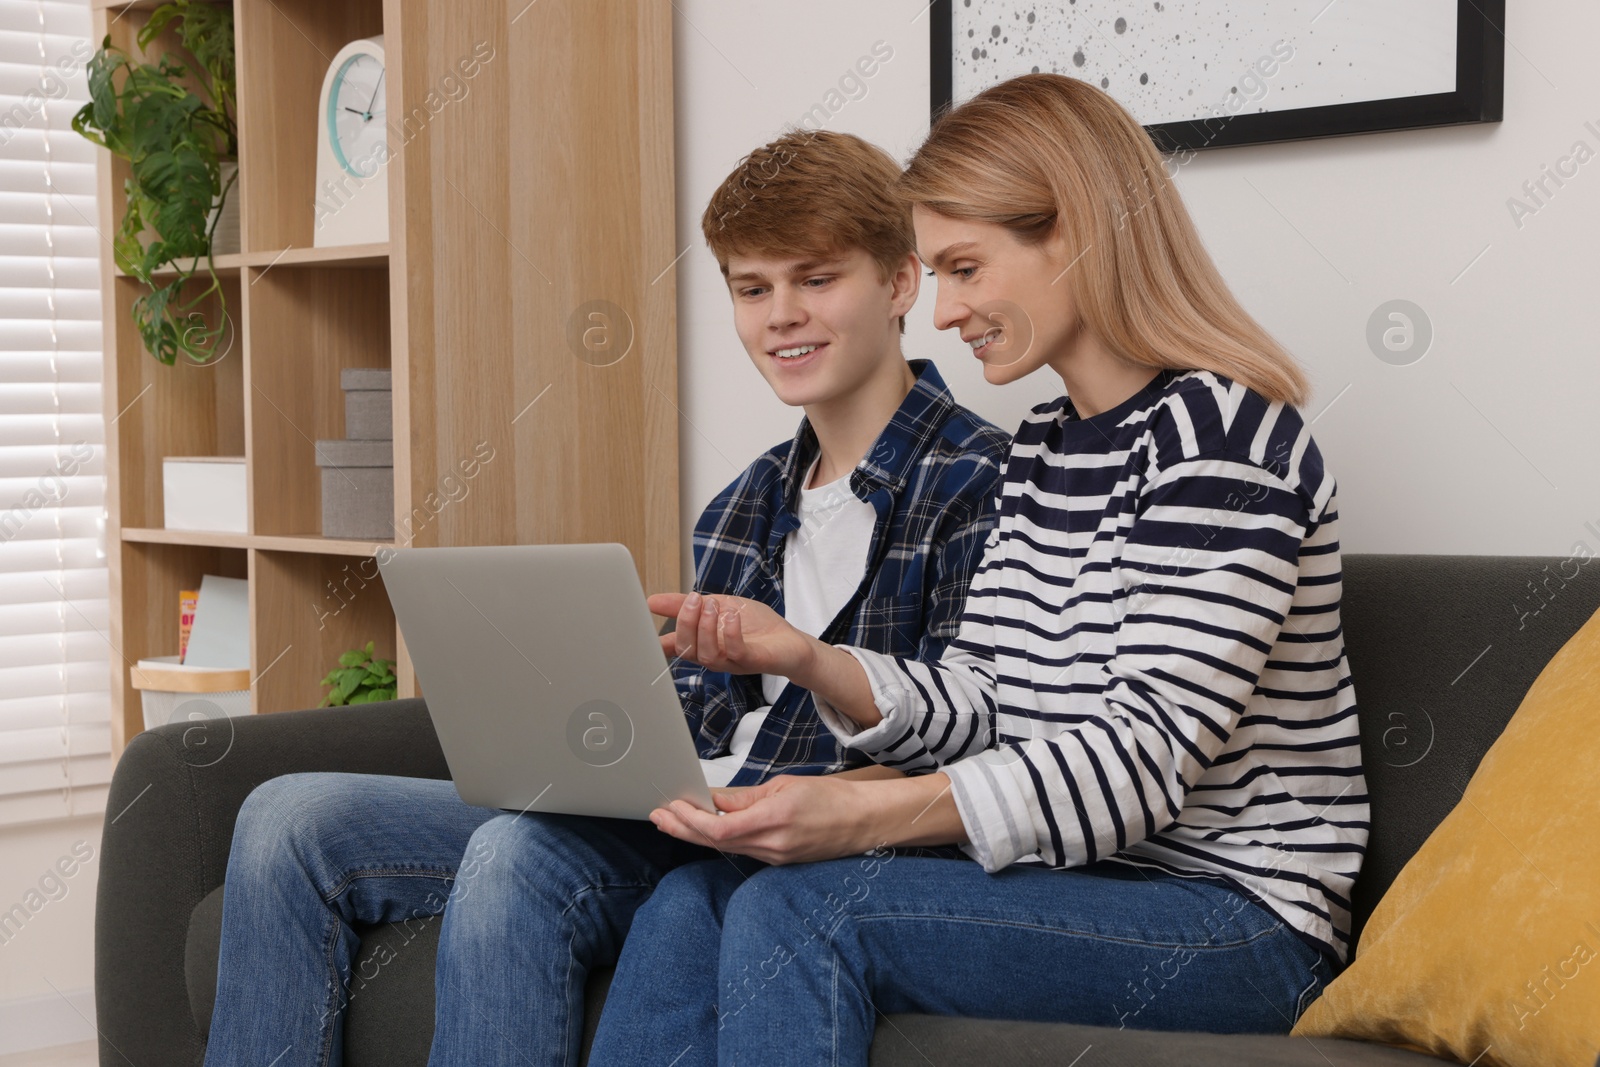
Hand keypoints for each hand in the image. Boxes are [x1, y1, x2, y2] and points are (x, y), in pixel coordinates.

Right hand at [648, 592, 815, 677]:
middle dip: (685, 622)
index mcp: (703, 644)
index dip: (657, 639)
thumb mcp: (719, 605)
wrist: (791, 641)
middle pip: (687, 649)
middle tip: (694, 600)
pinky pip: (735, 652)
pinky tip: (731, 616)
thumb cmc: (756, 626)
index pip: (674, 646)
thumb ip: (688, 604)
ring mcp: (732, 661)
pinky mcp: (752, 661)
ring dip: (705, 626)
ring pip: (707, 654)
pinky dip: (730, 633)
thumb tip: (653, 600)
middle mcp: (714, 656)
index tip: (645, 623)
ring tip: (711, 605)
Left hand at [650, 775, 872, 864]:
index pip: (719, 828)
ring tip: (674, 820)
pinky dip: (720, 839)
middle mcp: (772, 845)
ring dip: (697, 834)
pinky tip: (706, 828)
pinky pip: (741, 851)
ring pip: (725, 848)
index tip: (673, 806)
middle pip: (715, 842)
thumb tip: (713, 800)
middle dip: (682, 828)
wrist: (861, 822)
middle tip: (659, 816)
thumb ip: (745, 797)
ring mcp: (774, 857)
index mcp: (773, 819)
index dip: (691, 820)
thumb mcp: (784, 786)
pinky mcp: (778, 861)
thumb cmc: (830, 799)